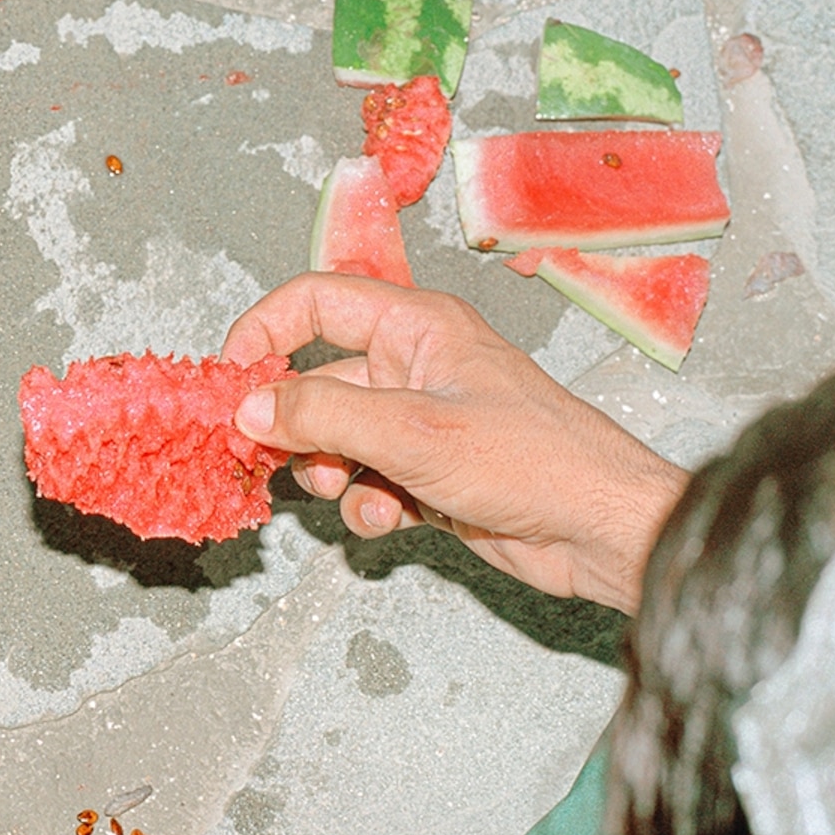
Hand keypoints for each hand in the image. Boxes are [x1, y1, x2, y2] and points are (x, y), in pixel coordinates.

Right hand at [220, 275, 685, 611]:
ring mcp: (423, 422)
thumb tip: (251, 407)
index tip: (232, 378)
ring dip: (331, 472)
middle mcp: (416, 367)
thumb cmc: (536, 462)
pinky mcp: (431, 475)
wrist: (603, 531)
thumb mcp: (412, 433)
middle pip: (319, 382)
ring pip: (338, 439)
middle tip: (276, 457)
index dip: (266, 332)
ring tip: (347, 490)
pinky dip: (367, 504)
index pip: (317, 302)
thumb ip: (322, 417)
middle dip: (296, 425)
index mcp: (417, 327)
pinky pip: (369, 481)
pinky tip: (390, 520)